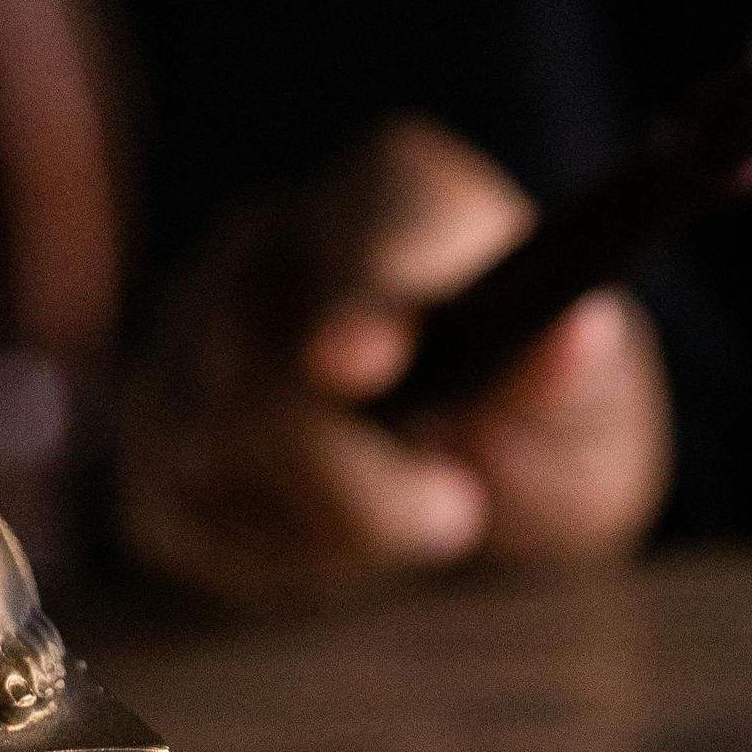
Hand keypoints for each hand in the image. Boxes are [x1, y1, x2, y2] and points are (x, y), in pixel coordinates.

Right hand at [117, 119, 672, 607]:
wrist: (488, 482)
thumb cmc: (543, 421)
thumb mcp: (595, 406)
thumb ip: (578, 371)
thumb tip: (579, 332)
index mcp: (402, 192)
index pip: (369, 226)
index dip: (357, 298)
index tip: (357, 367)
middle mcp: (275, 241)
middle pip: (260, 359)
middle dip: (354, 476)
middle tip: (457, 516)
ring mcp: (194, 329)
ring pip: (206, 443)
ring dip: (323, 527)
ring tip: (418, 526)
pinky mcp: (156, 428)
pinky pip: (176, 509)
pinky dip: (268, 559)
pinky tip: (340, 547)